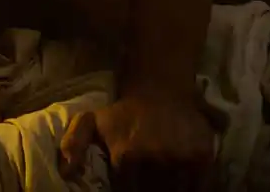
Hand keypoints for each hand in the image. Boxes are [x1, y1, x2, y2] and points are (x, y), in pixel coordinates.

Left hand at [59, 92, 214, 190]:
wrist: (160, 88)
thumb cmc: (125, 113)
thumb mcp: (91, 122)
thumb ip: (73, 144)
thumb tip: (67, 172)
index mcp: (126, 155)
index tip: (130, 185)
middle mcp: (155, 158)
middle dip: (149, 191)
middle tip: (146, 181)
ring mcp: (181, 159)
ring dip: (170, 190)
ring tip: (163, 182)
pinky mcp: (203, 157)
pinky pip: (201, 188)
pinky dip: (194, 189)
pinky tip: (184, 184)